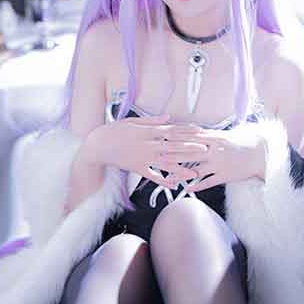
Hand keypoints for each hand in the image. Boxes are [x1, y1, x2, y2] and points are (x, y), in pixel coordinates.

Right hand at [88, 115, 209, 189]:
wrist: (98, 145)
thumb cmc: (115, 131)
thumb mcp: (133, 121)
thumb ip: (153, 121)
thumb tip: (169, 117)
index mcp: (148, 131)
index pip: (172, 131)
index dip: (187, 131)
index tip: (200, 132)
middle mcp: (148, 145)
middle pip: (173, 146)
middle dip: (190, 148)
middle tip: (205, 150)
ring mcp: (143, 157)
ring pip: (165, 163)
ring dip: (181, 169)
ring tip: (194, 173)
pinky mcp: (137, 168)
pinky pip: (152, 176)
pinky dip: (162, 181)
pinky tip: (173, 185)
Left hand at [159, 124, 265, 191]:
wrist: (259, 154)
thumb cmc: (238, 143)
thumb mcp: (222, 135)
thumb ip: (206, 135)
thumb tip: (189, 129)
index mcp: (214, 138)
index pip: (192, 137)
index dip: (177, 138)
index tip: (163, 137)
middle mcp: (216, 151)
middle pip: (191, 153)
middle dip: (174, 155)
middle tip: (159, 156)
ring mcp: (220, 164)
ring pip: (197, 169)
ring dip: (182, 174)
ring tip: (169, 177)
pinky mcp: (225, 176)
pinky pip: (209, 182)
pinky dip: (197, 186)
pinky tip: (187, 189)